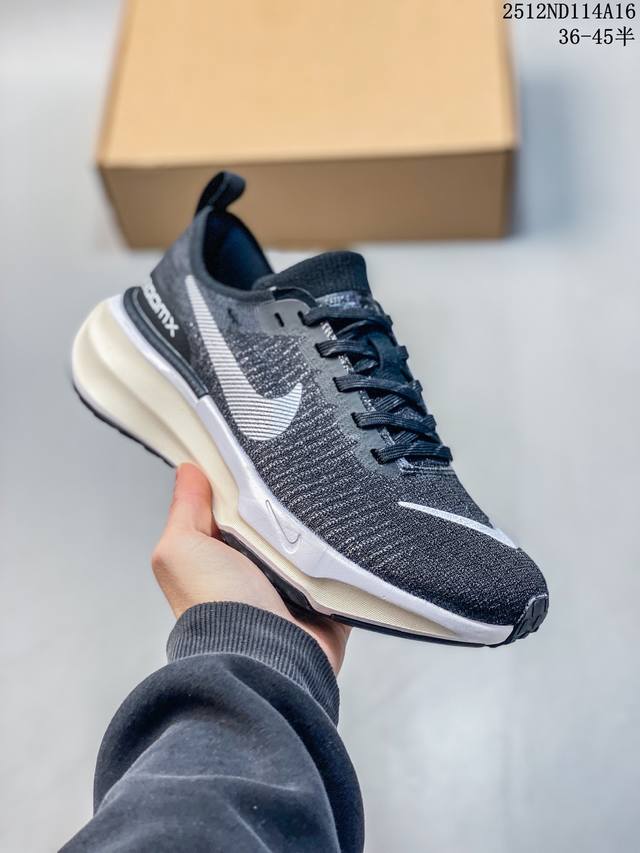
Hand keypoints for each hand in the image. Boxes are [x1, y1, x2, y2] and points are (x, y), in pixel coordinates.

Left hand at [151, 463, 349, 672]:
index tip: (257, 454)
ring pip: (314, 543)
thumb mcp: (181, 549)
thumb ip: (184, 509)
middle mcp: (256, 572)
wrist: (262, 654)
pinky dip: (349, 557)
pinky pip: (346, 569)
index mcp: (221, 556)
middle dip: (287, 502)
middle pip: (278, 521)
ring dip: (319, 528)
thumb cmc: (214, 606)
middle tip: (298, 476)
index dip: (244, 483)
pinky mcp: (328, 603)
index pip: (234, 507)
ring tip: (326, 502)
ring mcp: (294, 588)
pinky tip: (351, 534)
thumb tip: (188, 471)